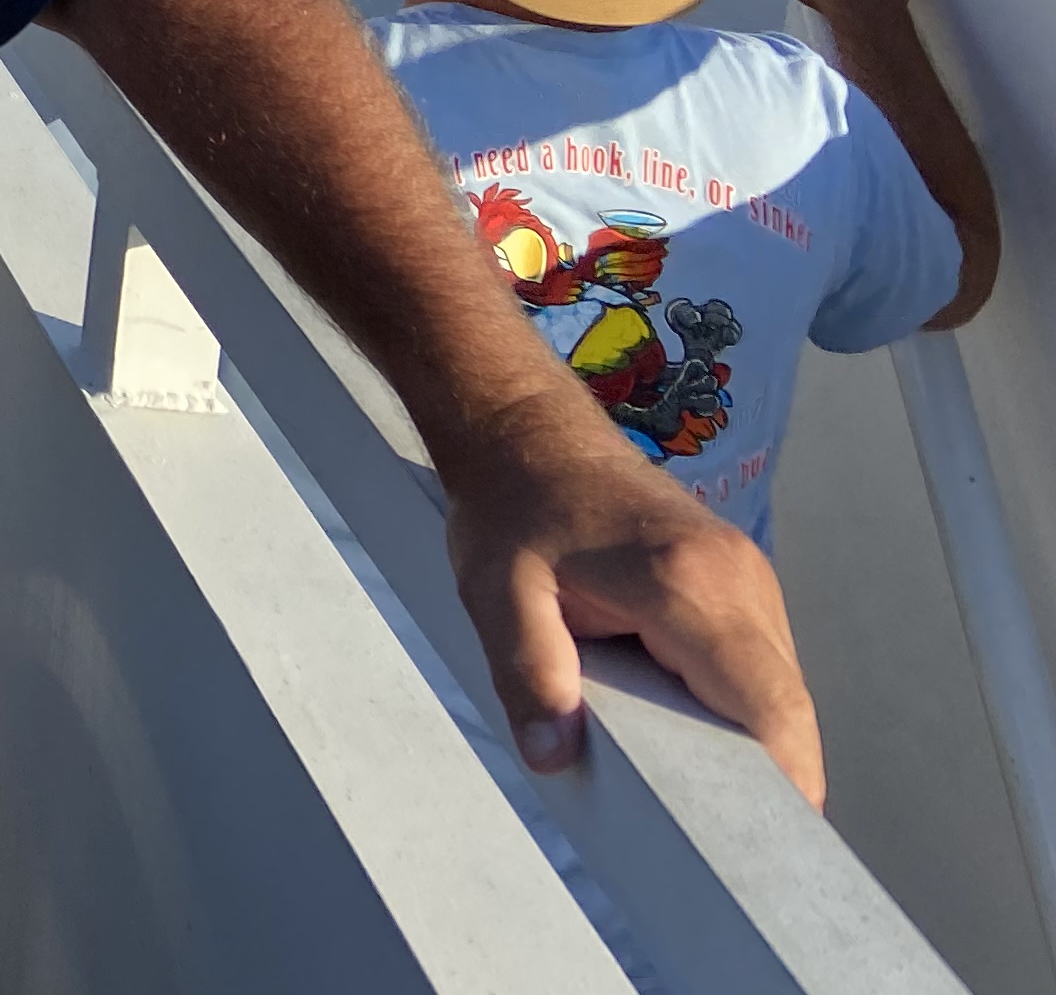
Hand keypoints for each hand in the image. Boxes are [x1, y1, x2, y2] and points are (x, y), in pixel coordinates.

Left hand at [440, 389, 823, 805]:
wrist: (528, 431)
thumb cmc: (511, 506)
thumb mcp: (494, 589)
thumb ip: (527, 671)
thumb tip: (555, 757)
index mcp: (688, 582)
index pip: (767, 706)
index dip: (778, 783)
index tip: (763, 848)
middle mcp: (739, 579)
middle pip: (785, 708)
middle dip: (765, 779)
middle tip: (718, 843)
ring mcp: (750, 578)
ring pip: (779, 690)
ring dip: (749, 744)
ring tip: (698, 799)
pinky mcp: (742, 583)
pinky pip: (760, 666)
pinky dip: (737, 710)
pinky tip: (691, 741)